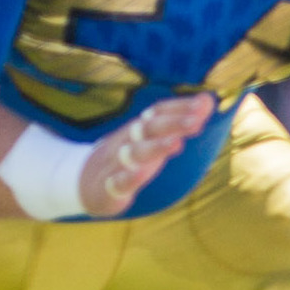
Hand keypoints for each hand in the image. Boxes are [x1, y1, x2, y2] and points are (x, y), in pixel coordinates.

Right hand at [80, 92, 215, 216]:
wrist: (80, 181)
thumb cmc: (127, 157)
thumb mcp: (152, 138)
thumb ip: (181, 120)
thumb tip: (209, 100)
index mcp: (138, 129)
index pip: (157, 111)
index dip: (179, 107)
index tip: (204, 104)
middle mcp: (127, 141)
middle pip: (147, 127)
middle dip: (172, 123)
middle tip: (197, 121)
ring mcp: (115, 164)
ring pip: (133, 153)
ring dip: (154, 147)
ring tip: (176, 143)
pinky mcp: (107, 189)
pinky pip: (117, 182)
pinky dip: (128, 178)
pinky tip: (141, 174)